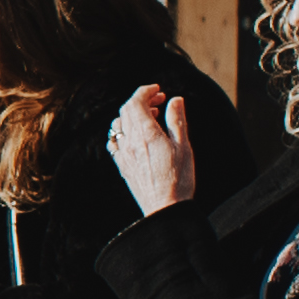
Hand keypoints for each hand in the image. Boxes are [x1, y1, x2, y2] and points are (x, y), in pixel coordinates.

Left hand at [105, 83, 198, 215]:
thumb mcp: (184, 146)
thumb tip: (175, 100)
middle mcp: (129, 142)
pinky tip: (136, 136)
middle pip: (126, 111)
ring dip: (132, 115)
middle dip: (142, 100)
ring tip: (152, 117)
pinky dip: (123, 131)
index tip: (158, 90)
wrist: (165, 208)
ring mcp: (123, 154)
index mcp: (145, 134)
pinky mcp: (122, 166)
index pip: (135, 102)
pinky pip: (114, 142)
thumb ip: (177, 120)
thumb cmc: (179, 178)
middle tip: (160, 101)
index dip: (145, 91)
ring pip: (119, 125)